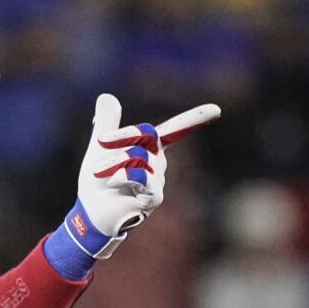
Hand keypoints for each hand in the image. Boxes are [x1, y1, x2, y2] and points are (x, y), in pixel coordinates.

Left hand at [64, 95, 219, 258]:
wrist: (92, 211)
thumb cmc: (99, 181)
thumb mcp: (100, 147)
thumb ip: (106, 122)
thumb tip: (106, 96)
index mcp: (151, 148)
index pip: (175, 130)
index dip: (195, 119)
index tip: (216, 110)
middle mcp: (160, 162)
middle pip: (148, 135)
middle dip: (123, 136)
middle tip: (101, 141)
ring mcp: (159, 180)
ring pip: (139, 156)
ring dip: (114, 161)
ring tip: (100, 173)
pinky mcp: (154, 198)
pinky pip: (141, 176)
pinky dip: (122, 175)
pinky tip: (112, 182)